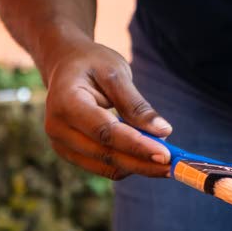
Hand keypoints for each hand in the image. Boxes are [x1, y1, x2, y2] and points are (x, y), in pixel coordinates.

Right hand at [44, 34, 173, 178]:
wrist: (65, 64)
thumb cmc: (92, 63)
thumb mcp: (115, 72)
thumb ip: (136, 104)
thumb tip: (163, 131)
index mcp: (65, 102)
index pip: (105, 132)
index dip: (136, 145)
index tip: (165, 154)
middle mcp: (57, 128)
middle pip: (105, 154)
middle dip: (142, 163)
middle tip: (174, 166)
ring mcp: (60, 144)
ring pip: (105, 166)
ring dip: (137, 167)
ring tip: (166, 162)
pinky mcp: (69, 153)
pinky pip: (102, 165)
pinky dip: (126, 164)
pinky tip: (147, 157)